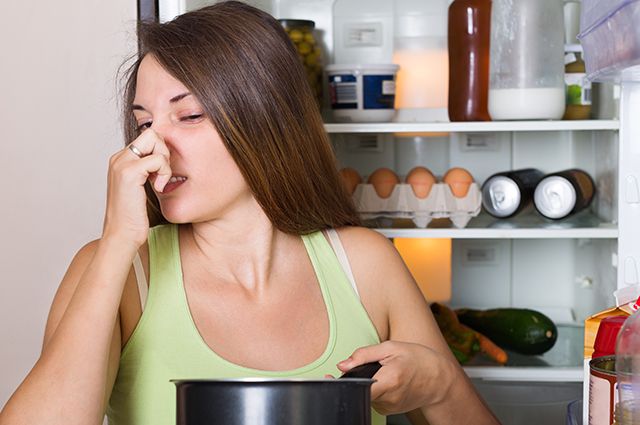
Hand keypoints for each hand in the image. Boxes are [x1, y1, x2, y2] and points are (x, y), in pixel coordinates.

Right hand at [102, 129, 171, 247]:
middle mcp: (118, 158)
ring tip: (160, 181)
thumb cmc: (134, 218)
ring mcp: (121, 164)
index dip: (161, 152)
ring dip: (165, 161)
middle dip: (165, 150)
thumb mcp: (142, 189)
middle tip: (163, 174)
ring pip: (154, 139)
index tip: (161, 174)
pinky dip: (164, 172)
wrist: (122, 236)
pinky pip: (157, 159)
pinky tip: (158, 187)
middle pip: (152, 133)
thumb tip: (166, 161)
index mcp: (121, 160)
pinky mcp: (128, 173)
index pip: (148, 138)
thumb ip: (149, 172)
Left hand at [337, 341, 456, 415]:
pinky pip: (374, 399)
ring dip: (367, 383)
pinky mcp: (390, 410)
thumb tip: (342, 365)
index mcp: (389, 380)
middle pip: (360, 390)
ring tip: (381, 371)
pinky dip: (374, 389)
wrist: (439, 380)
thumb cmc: (417, 359)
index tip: (327, 378)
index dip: (342, 384)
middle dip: (355, 378)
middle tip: (359, 367)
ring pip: (366, 394)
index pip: (359, 388)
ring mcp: (389, 406)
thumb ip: (364, 355)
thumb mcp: (391, 348)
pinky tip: (385, 380)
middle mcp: (389, 397)